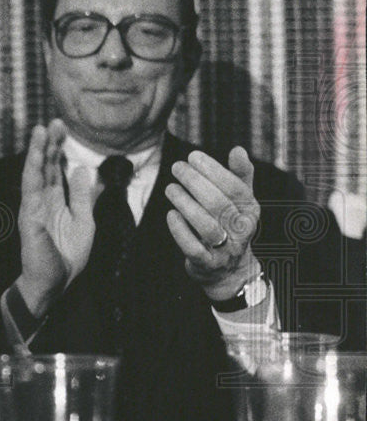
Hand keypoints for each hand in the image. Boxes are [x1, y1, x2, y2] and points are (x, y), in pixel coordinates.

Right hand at [15, 119, 95, 315]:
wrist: (54, 283)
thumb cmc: (66, 256)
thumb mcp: (84, 221)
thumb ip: (82, 197)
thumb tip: (83, 169)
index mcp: (54, 201)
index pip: (54, 169)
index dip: (57, 149)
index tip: (63, 128)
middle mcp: (40, 201)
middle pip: (44, 166)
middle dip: (48, 144)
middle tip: (55, 121)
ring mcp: (32, 208)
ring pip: (34, 173)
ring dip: (37, 151)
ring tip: (41, 130)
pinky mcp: (29, 218)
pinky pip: (30, 191)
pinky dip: (33, 172)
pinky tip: (36, 157)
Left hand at [165, 147, 261, 299]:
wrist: (229, 270)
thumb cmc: (230, 226)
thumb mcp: (239, 202)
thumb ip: (239, 176)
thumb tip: (238, 149)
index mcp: (250, 211)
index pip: (235, 187)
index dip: (214, 170)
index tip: (193, 156)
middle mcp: (241, 230)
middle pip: (218, 203)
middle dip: (195, 182)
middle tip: (177, 167)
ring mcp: (225, 249)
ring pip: (206, 225)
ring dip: (185, 203)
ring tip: (170, 188)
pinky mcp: (207, 264)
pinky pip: (193, 248)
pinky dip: (180, 230)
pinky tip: (171, 214)